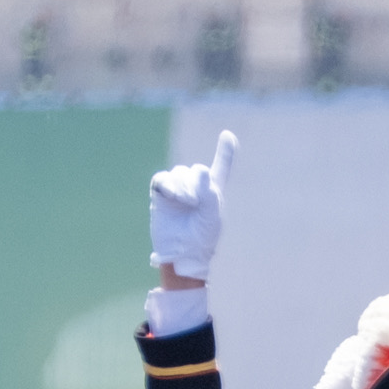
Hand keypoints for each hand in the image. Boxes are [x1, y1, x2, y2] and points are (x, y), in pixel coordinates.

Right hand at [148, 131, 235, 280]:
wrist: (182, 253)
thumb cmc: (202, 237)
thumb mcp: (211, 213)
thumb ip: (208, 190)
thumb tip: (197, 168)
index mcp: (214, 191)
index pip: (221, 167)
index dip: (225, 151)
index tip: (227, 135)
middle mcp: (196, 187)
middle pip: (195, 170)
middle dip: (196, 184)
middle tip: (195, 204)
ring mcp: (177, 189)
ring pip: (179, 172)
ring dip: (183, 186)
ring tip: (185, 203)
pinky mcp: (161, 194)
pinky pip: (162, 179)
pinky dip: (167, 185)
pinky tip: (170, 195)